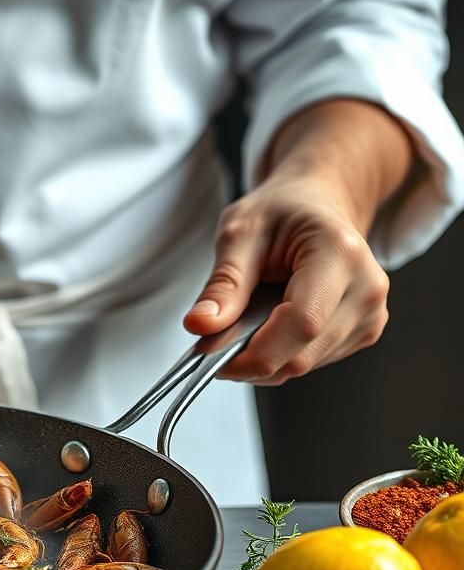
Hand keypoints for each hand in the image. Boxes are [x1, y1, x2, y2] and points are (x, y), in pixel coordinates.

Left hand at [183, 171, 389, 385]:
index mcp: (340, 254)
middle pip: (300, 355)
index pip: (301, 324)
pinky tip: (270, 324)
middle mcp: (366, 288)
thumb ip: (223, 282)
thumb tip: (200, 324)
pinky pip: (311, 362)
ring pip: (302, 366)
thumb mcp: (240, 233)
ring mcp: (370, 314)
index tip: (210, 354)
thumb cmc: (282, 212)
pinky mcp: (364, 333)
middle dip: (248, 359)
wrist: (319, 204)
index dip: (253, 352)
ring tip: (245, 321)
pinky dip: (280, 355)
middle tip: (213, 340)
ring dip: (262, 357)